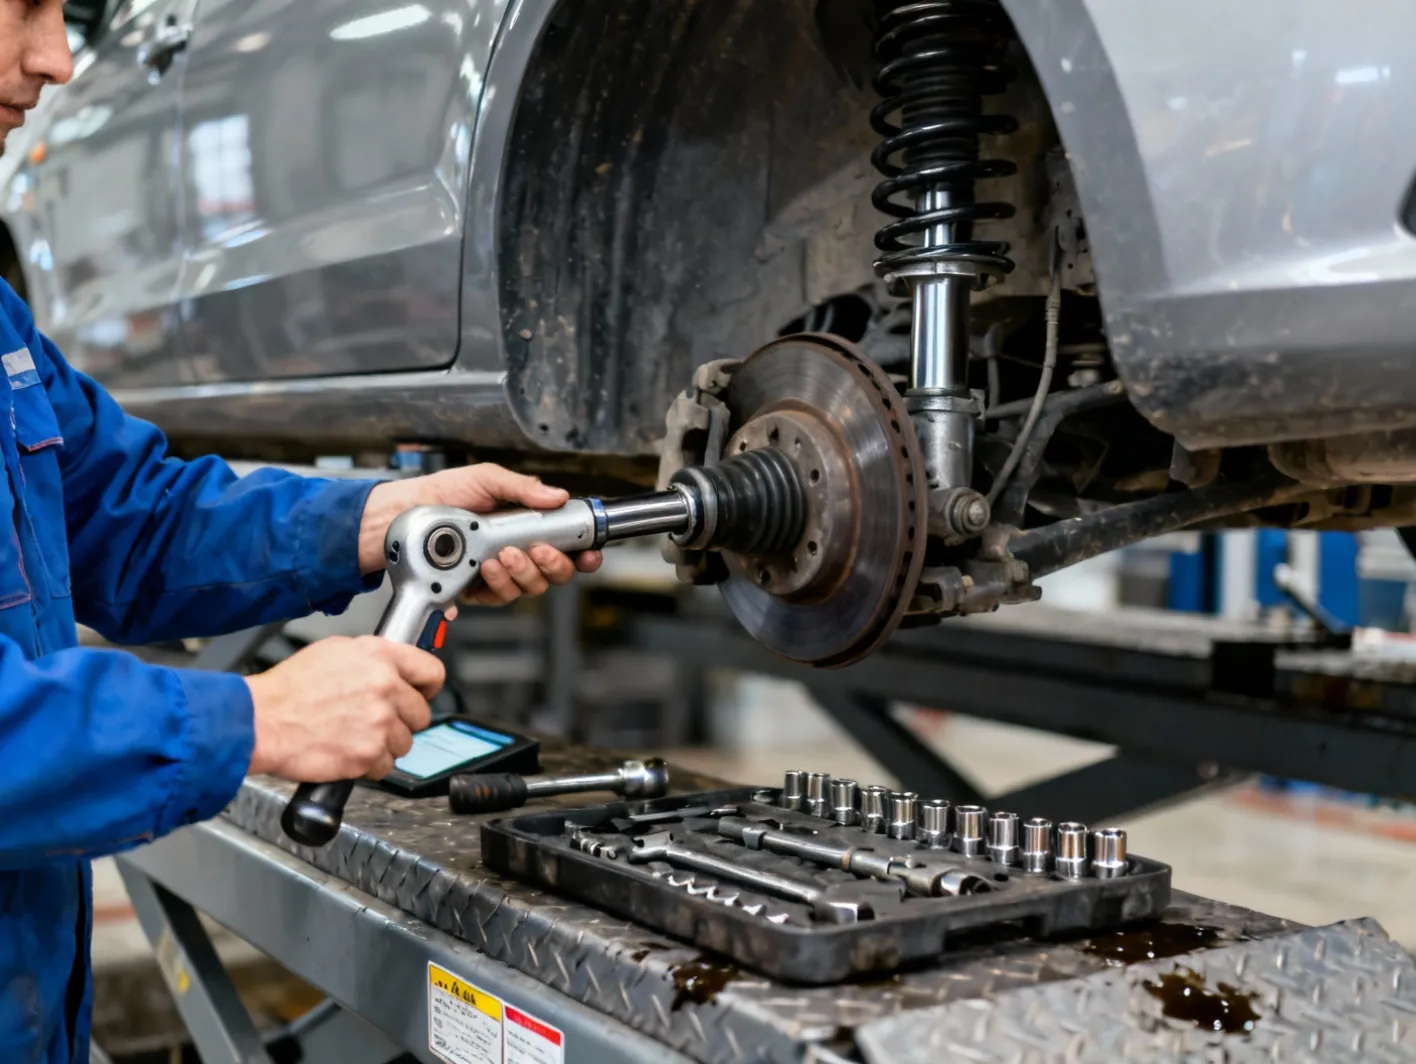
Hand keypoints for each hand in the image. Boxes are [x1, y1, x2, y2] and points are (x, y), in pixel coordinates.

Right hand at [245, 636, 443, 781]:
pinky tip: (348, 751)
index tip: (423, 693)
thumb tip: (393, 667)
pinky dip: (370, 764)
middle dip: (402, 719)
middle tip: (375, 720)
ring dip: (385, 743)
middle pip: (421, 712)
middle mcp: (385, 687)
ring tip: (354, 735)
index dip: (428, 686)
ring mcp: (380, 722)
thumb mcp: (334, 651)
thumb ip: (373, 658)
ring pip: (405, 742)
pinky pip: (385, 765)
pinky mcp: (369, 753)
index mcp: (379, 657)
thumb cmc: (288, 689)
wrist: (261, 721)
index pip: (432, 672)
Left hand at [358, 463, 602, 603]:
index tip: (589, 554)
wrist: (405, 514)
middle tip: (537, 550)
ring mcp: (498, 573)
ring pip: (529, 587)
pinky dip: (496, 584)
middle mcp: (518, 551)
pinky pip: (498, 597)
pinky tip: (484, 569)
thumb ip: (523, 488)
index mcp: (527, 525)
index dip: (584, 554)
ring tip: (503, 556)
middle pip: (554, 573)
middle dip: (553, 565)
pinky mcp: (476, 589)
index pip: (566, 544)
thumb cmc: (443, 493)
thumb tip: (557, 495)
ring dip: (522, 573)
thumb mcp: (486, 479)